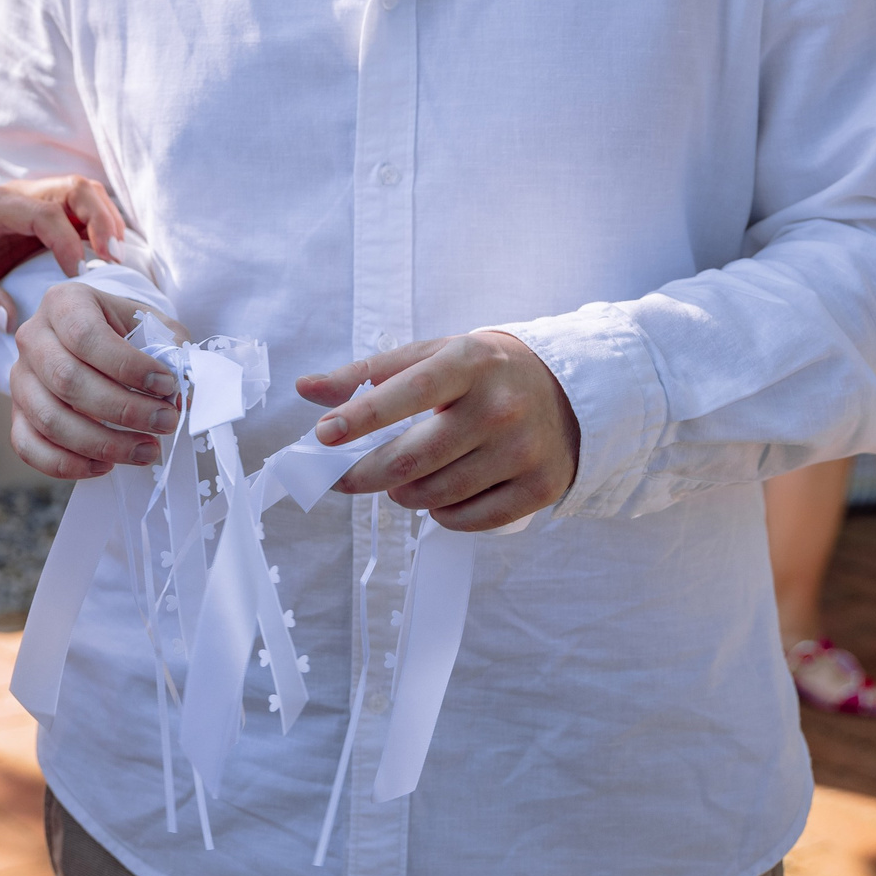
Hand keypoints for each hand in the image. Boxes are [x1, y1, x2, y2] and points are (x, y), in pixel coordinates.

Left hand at [0, 174, 125, 330]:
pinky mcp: (44, 213)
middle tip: (116, 256)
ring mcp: (34, 200)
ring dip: (106, 220)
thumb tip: (11, 321)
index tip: (78, 273)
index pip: (45, 213)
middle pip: (75, 188)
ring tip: (117, 256)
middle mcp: (19, 195)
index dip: (68, 241)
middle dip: (101, 218)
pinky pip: (81, 209)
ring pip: (84, 193)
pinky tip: (109, 254)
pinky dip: (100, 226)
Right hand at [8, 281, 185, 479]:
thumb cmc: (125, 331)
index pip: (86, 336)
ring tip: (147, 450)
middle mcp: (33, 337)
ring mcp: (19, 378)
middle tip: (165, 422)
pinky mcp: (17, 414)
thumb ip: (170, 351)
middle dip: (123, 409)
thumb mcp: (151, 324)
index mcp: (64, 303)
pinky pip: (29, 447)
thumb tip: (181, 397)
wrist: (94, 337)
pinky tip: (106, 466)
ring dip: (103, 444)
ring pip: (50, 419)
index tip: (167, 385)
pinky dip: (68, 464)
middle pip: (67, 380)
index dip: (128, 366)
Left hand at [296, 332, 580, 529]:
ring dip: (402, 494)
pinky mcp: (540, 487)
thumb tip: (306, 389)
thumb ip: (368, 373)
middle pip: (413, 459)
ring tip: (401, 479)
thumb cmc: (484, 371)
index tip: (323, 435)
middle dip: (363, 474)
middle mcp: (500, 406)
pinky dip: (440, 514)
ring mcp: (523, 450)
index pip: (407, 391)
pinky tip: (438, 496)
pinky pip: (468, 519)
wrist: (570, 390)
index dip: (361, 417)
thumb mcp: (433, 355)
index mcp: (470, 362)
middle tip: (342, 478)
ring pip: (435, 495)